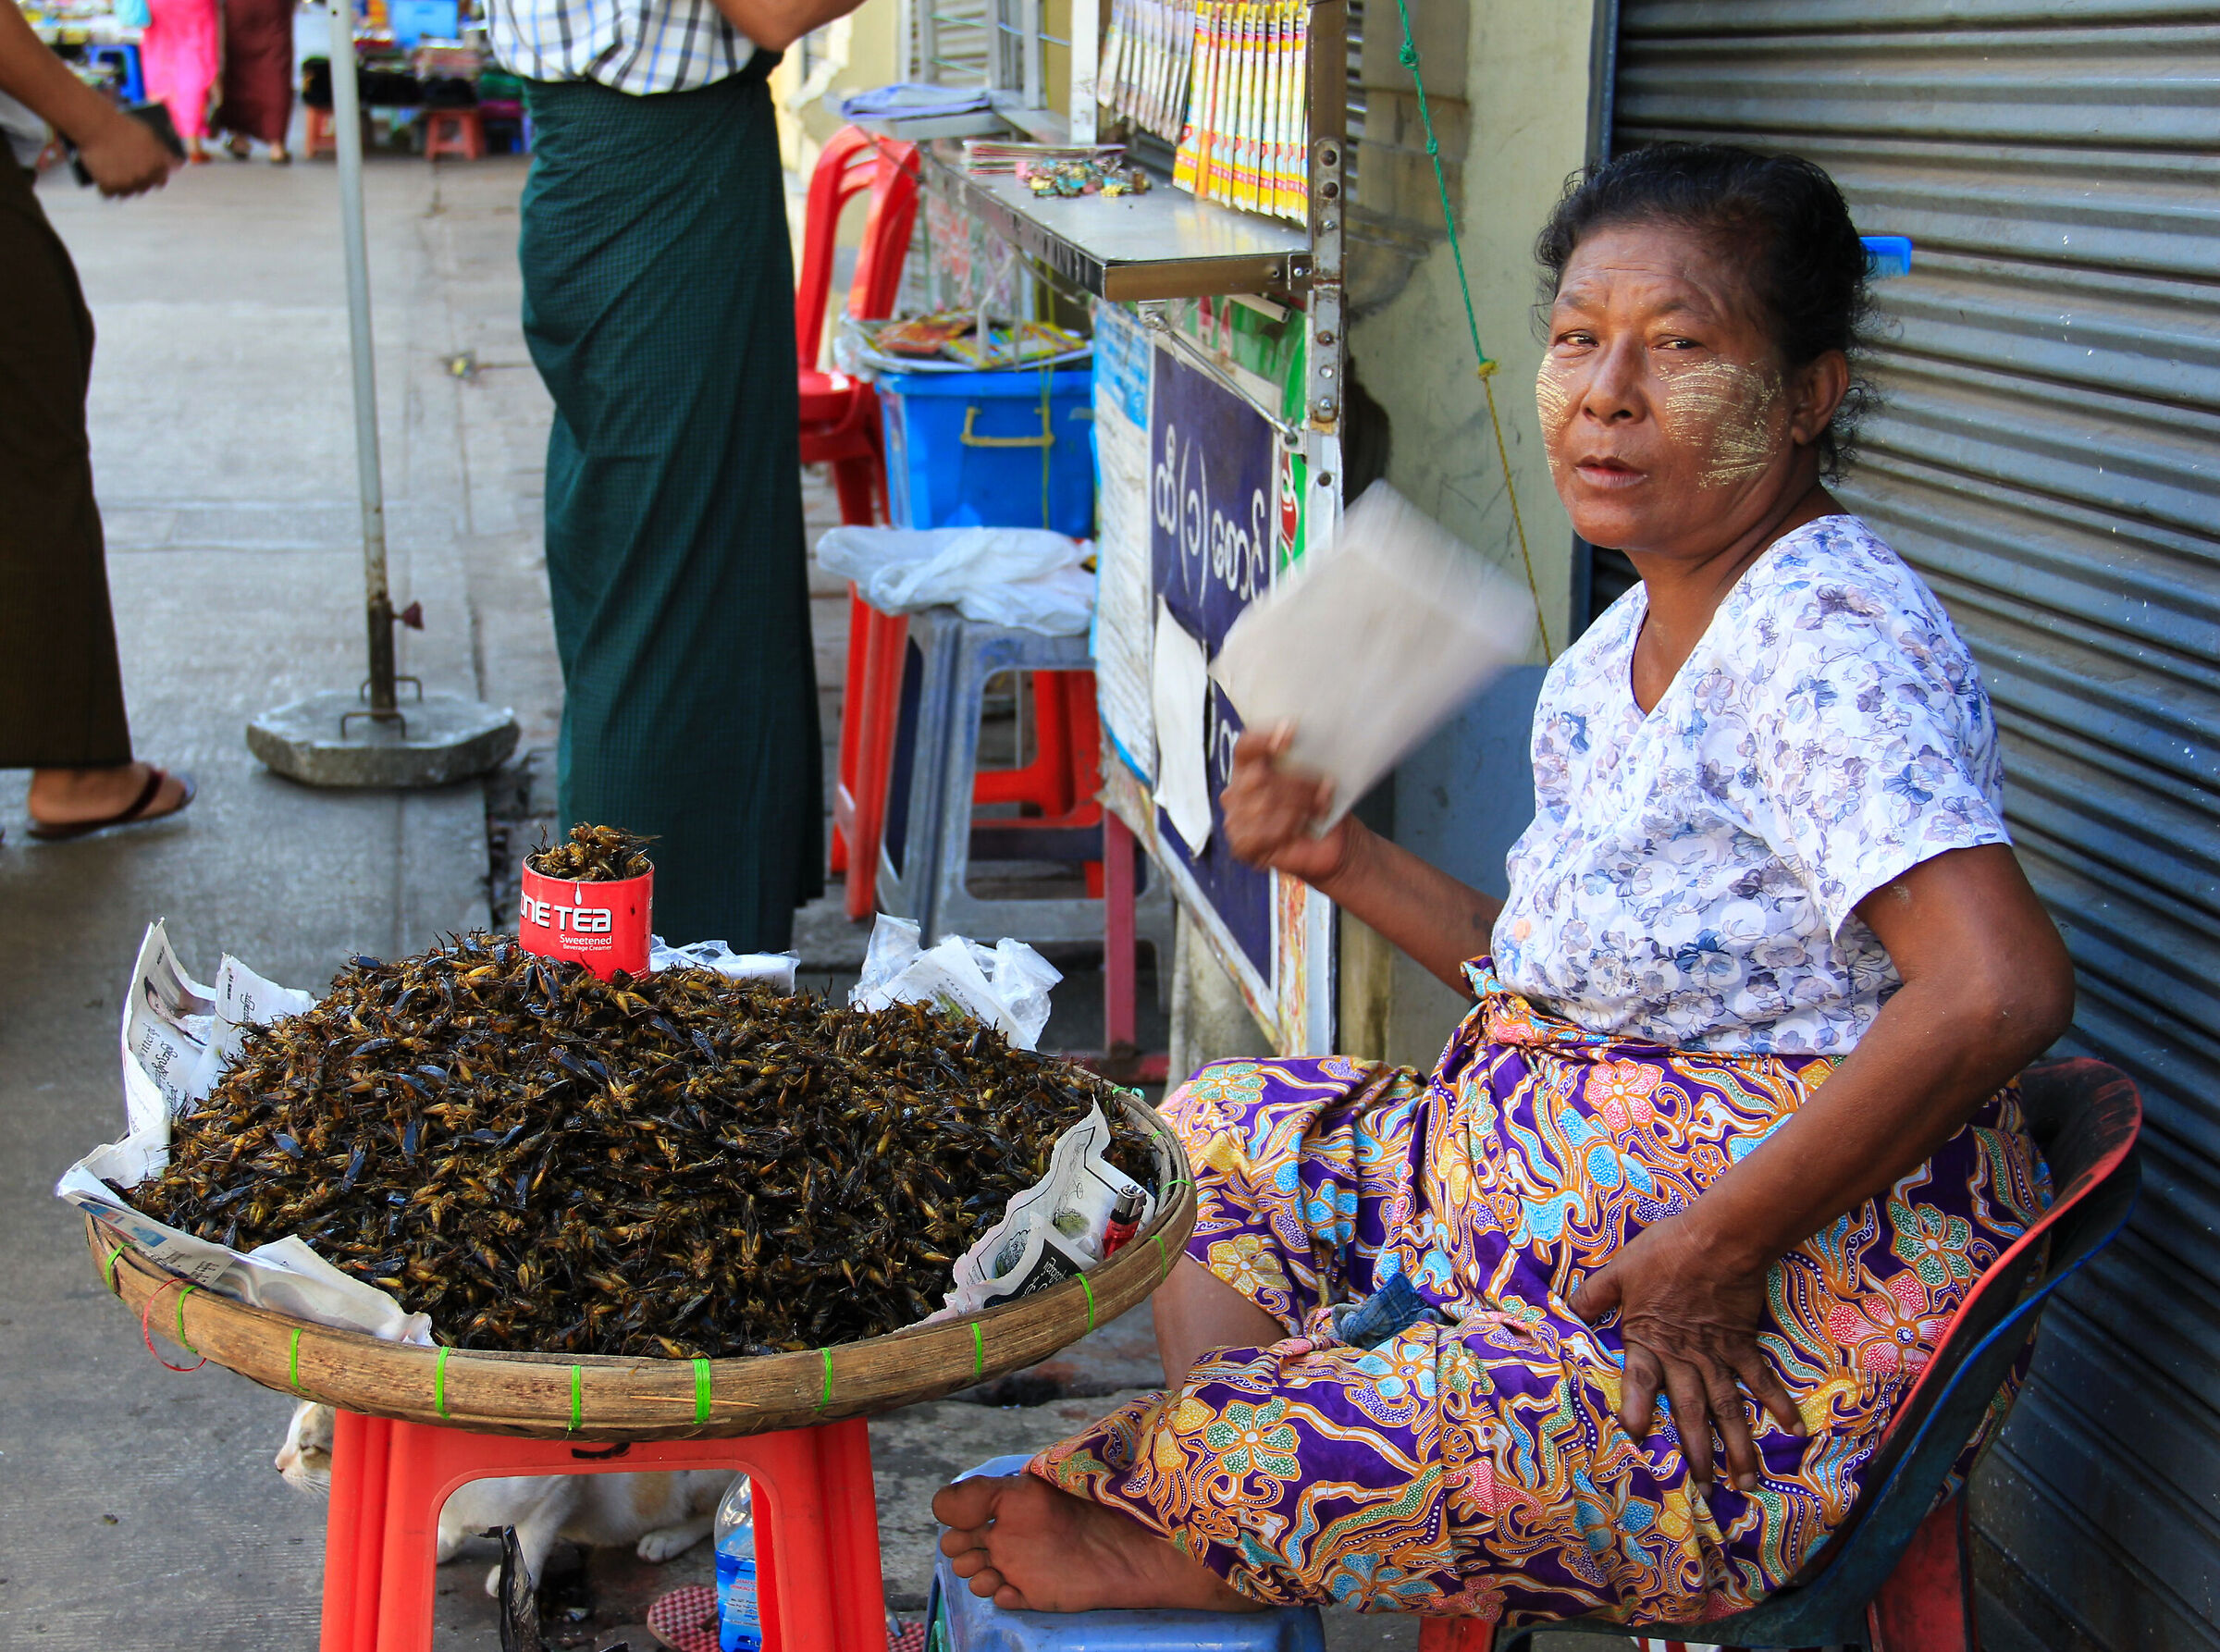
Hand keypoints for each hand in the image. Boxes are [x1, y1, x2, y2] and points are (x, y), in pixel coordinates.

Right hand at [76, 108, 173, 196]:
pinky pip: (108, 193)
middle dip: (135, 181)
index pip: (160, 180)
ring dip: (121, 186)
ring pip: (126, 193)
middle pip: (143, 188)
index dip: (152, 177)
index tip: (145, 174)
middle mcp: (147, 176)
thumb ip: (163, 151)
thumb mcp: (150, 134)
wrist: (98, 125)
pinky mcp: (110, 186)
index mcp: (159, 165)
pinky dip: (105, 188)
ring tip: (111, 175)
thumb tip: (178, 163)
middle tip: (124, 171)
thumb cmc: (122, 125)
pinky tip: (101, 180)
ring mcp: (129, 183)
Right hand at [1220, 726, 1356, 886]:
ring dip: (1298, 807)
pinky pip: (1261, 832)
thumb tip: (1305, 742)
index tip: (1291, 730)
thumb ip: (1302, 758)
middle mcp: (1236, 791)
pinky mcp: (1241, 845)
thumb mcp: (1314, 777)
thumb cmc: (1319, 807)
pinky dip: (1286, 830)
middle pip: (1259, 775)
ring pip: (1263, 803)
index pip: (1246, 747)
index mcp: (1249, 767)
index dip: (1264, 739)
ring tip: (1318, 809)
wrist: (1331, 843)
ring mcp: (1235, 819)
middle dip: (1297, 782)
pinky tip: (1299, 829)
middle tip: (1323, 787)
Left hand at [1569, 1212, 1805, 1491]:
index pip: (1640, 1382)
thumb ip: (1593, 1295)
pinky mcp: (1744, 1345)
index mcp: (1648, 1340)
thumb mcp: (1618, 1270)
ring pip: (1729, 1409)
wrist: (1718, 1238)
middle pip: (1691, 1411)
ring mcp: (1718, 1355)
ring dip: (1738, 1446)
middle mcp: (1684, 1357)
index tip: (1637, 1440)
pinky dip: (1779, 1405)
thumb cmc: (1665, 1252)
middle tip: (1706, 1491)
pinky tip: (1794, 1431)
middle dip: (1698, 1453)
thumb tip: (1565, 1311)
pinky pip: (1762, 1381)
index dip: (1638, 1410)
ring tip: (1745, 1482)